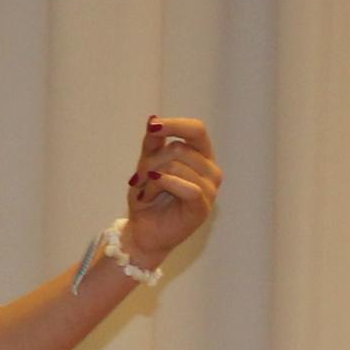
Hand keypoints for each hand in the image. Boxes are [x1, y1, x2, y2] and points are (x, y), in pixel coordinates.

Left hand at [121, 117, 220, 263]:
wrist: (143, 230)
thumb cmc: (148, 197)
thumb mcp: (146, 164)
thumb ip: (152, 144)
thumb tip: (154, 119)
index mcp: (200, 155)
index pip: (197, 130)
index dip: (176, 125)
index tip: (153, 127)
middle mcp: (210, 170)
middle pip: (179, 149)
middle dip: (151, 161)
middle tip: (139, 178)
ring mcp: (210, 189)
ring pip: (178, 167)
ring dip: (151, 179)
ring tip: (146, 192)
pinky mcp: (203, 207)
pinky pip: (188, 187)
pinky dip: (163, 185)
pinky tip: (147, 194)